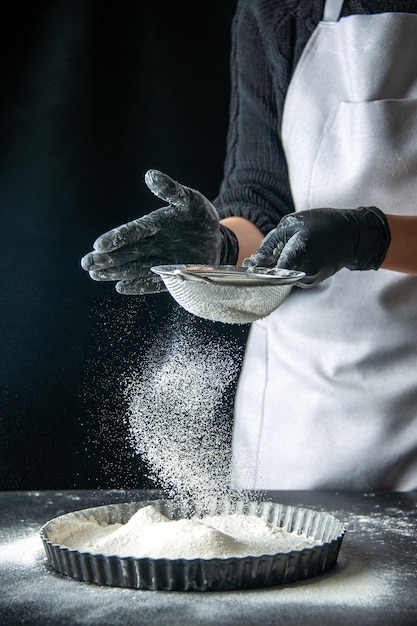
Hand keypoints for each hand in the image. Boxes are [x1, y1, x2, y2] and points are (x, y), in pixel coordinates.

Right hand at [81, 170, 237, 293]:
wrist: (215, 238)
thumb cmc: (200, 216)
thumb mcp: (190, 200)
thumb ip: (171, 190)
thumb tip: (150, 175)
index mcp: (154, 224)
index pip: (132, 232)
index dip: (116, 239)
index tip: (100, 245)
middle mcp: (152, 244)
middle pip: (126, 252)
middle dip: (107, 259)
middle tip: (87, 264)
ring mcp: (160, 261)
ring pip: (134, 267)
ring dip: (116, 272)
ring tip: (96, 275)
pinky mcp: (170, 275)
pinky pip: (153, 282)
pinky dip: (138, 285)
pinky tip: (121, 287)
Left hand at [243, 206, 390, 286]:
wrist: (353, 235)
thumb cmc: (323, 223)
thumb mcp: (292, 223)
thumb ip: (271, 242)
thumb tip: (256, 258)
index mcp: (299, 253)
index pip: (272, 270)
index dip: (257, 270)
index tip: (247, 267)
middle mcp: (304, 272)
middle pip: (275, 275)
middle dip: (264, 267)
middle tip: (253, 260)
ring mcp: (310, 279)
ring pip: (283, 276)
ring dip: (276, 266)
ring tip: (284, 251)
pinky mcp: (312, 282)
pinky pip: (292, 276)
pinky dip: (288, 268)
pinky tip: (295, 256)